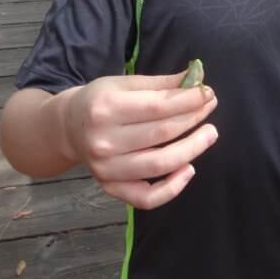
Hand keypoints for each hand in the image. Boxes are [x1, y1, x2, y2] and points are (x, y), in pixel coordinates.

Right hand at [63, 71, 218, 208]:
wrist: (68, 128)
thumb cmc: (101, 101)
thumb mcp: (124, 84)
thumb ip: (159, 83)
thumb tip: (196, 80)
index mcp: (105, 108)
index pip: (157, 106)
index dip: (188, 101)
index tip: (208, 93)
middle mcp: (104, 141)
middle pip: (161, 133)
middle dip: (193, 118)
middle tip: (211, 107)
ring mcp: (107, 169)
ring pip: (159, 165)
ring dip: (192, 149)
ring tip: (210, 134)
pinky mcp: (111, 188)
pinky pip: (147, 198)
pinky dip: (172, 188)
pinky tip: (189, 169)